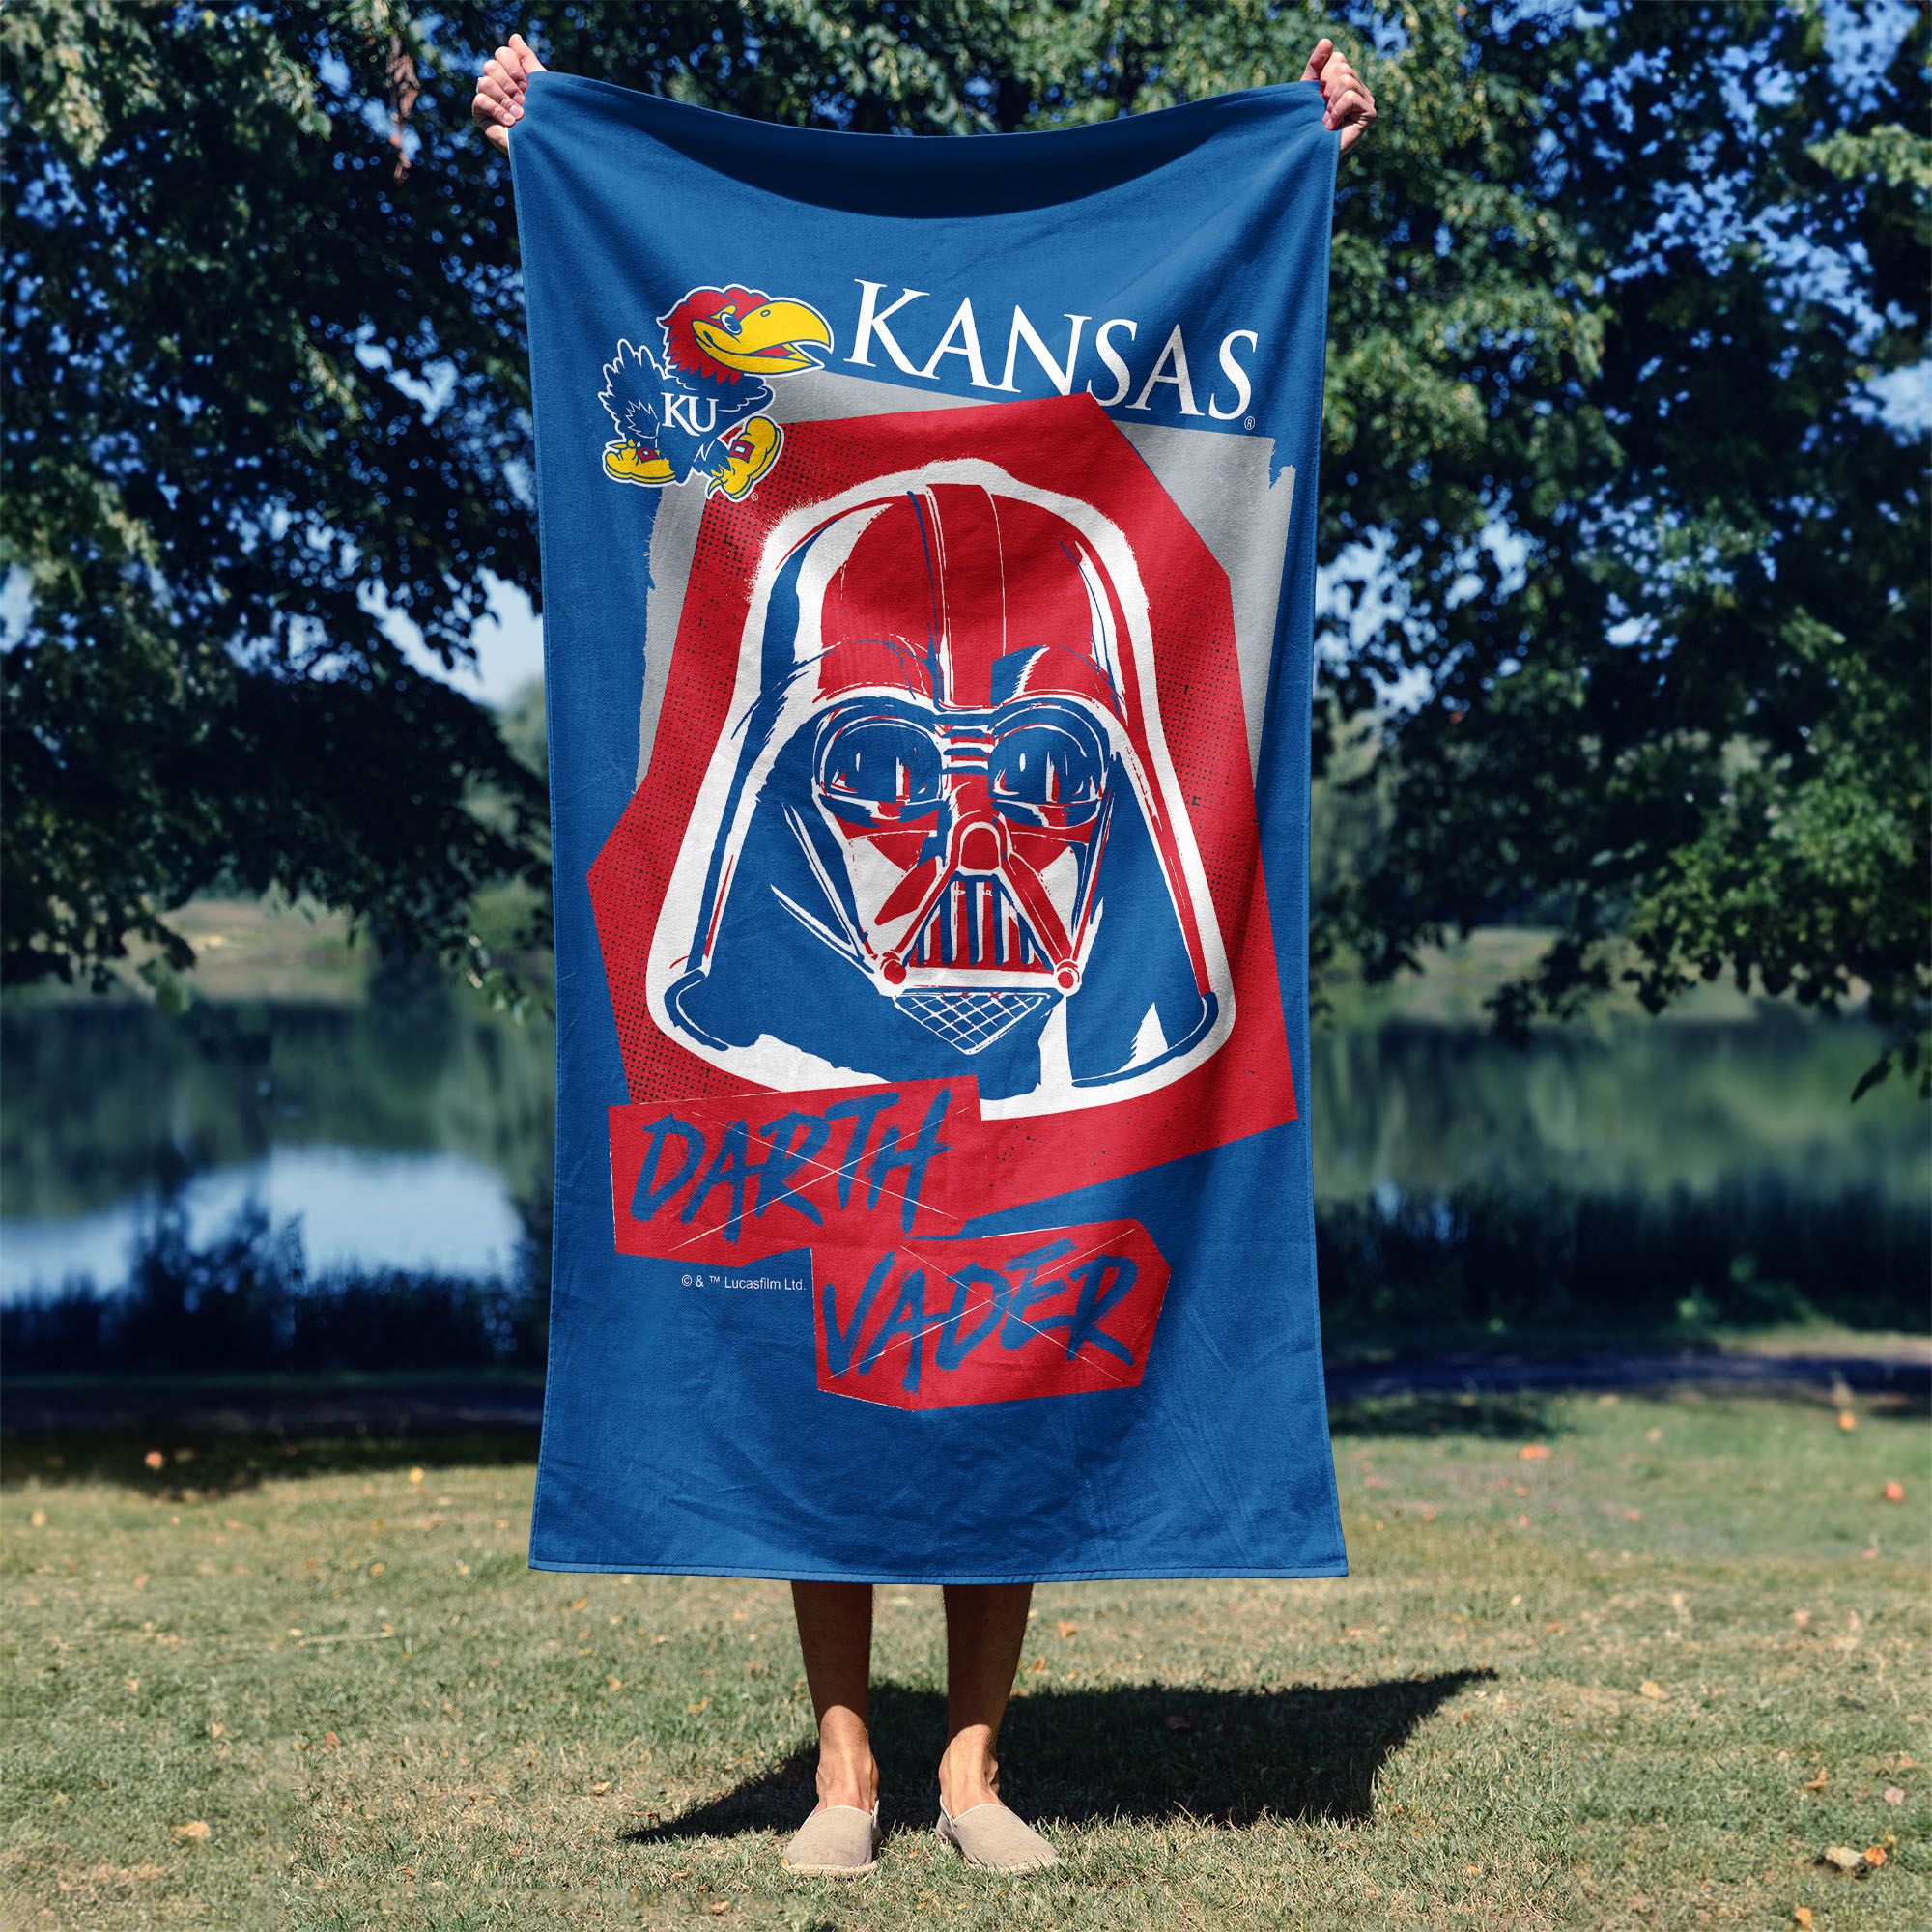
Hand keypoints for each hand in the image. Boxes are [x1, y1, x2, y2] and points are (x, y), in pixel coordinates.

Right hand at [472, 32, 544, 152]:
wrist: (544, 145)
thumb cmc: (544, 116)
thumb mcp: (540, 85)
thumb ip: (527, 60)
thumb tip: (514, 36)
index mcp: (510, 72)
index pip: (503, 53)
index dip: (514, 66)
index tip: (528, 85)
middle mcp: (496, 81)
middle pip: (491, 65)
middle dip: (509, 83)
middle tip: (524, 101)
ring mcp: (487, 96)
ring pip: (484, 81)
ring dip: (504, 98)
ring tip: (520, 114)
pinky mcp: (480, 113)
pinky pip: (480, 100)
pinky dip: (497, 110)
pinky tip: (511, 122)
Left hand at [1300, 38, 1376, 155]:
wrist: (1308, 152)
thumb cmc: (1307, 123)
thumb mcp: (1308, 89)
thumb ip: (1316, 65)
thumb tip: (1327, 41)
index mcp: (1349, 79)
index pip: (1338, 58)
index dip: (1322, 76)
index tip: (1318, 97)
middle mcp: (1361, 88)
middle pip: (1343, 68)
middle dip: (1326, 90)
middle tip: (1323, 110)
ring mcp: (1368, 101)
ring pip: (1347, 81)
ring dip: (1330, 103)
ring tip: (1327, 119)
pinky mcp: (1370, 115)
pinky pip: (1351, 97)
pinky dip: (1336, 111)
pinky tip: (1332, 125)